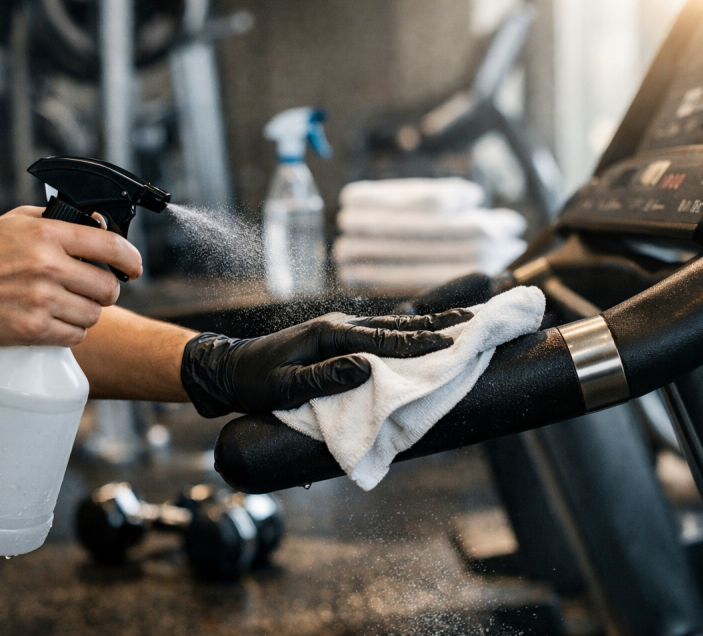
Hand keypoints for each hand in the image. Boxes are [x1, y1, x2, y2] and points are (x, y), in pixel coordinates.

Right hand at [0, 206, 142, 346]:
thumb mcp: (16, 221)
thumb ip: (59, 219)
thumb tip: (99, 223)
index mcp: (48, 235)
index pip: (112, 246)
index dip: (132, 260)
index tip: (134, 268)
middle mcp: (48, 266)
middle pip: (108, 288)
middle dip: (106, 291)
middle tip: (92, 290)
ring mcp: (41, 300)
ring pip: (94, 314)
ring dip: (87, 312)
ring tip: (68, 305)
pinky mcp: (32, 329)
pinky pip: (75, 336)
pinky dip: (71, 332)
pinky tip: (56, 321)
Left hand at [181, 308, 473, 416]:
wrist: (229, 369)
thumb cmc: (255, 382)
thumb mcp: (286, 386)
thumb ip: (326, 378)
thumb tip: (366, 368)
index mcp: (330, 335)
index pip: (384, 339)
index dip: (419, 342)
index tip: (452, 341)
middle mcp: (339, 326)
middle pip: (396, 324)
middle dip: (435, 323)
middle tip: (474, 317)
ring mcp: (339, 330)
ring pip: (391, 326)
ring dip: (425, 324)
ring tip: (459, 320)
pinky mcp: (337, 339)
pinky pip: (379, 334)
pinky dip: (405, 332)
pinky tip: (420, 332)